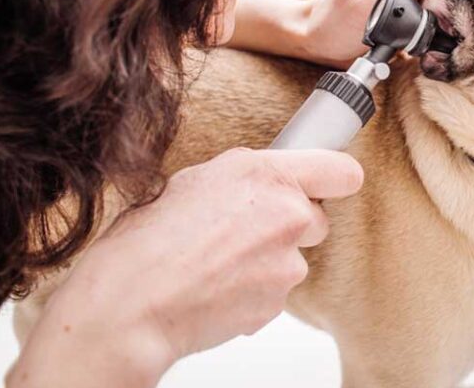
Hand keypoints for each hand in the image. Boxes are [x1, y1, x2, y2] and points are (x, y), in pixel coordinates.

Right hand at [10, 148, 362, 387]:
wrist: (132, 302)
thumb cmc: (150, 239)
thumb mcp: (198, 179)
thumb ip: (248, 178)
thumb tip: (267, 183)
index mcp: (267, 174)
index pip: (341, 171)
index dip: (335, 179)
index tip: (330, 185)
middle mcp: (287, 214)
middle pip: (318, 220)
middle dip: (291, 226)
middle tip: (245, 231)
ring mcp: (287, 262)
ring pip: (293, 259)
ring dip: (268, 262)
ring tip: (218, 263)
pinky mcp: (278, 302)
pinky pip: (274, 292)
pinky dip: (253, 291)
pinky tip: (216, 287)